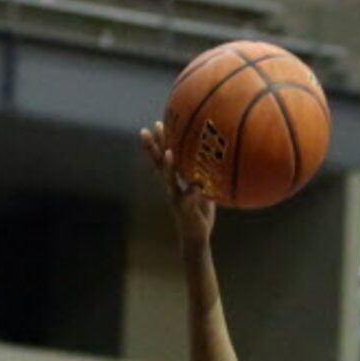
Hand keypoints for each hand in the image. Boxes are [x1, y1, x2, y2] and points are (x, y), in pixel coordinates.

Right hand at [140, 121, 216, 239]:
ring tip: (168, 153)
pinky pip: (188, 199)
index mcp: (174, 181)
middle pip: (159, 164)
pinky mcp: (185, 209)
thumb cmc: (200, 211)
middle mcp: (171, 186)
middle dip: (153, 147)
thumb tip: (213, 157)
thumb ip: (203, 174)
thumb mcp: (201, 188)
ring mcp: (176, 197)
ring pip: (169, 180)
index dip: (160, 142)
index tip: (157, 124)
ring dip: (168, 167)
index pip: (164, 157)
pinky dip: (192, 192)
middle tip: (146, 130)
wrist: (196, 236)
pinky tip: (195, 186)